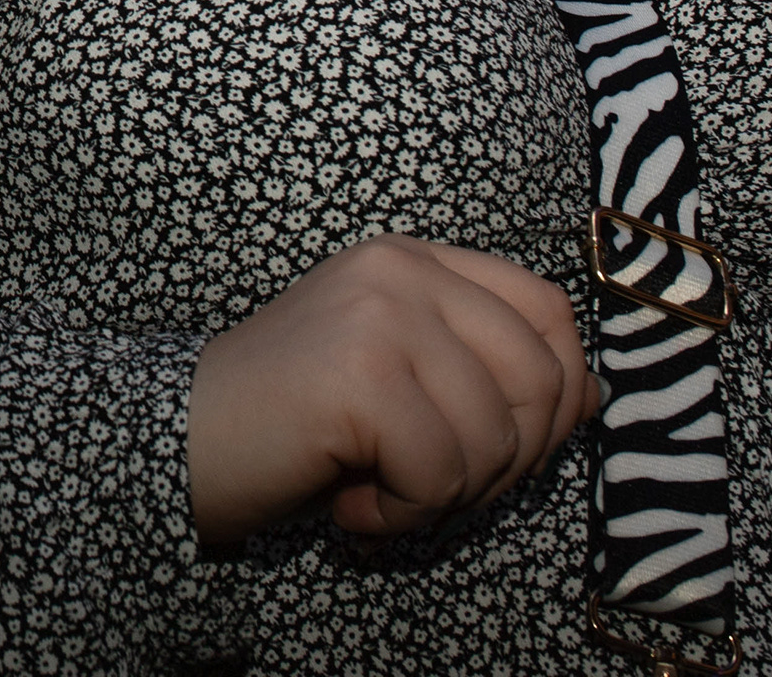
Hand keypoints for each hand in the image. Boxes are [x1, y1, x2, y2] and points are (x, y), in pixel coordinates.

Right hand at [188, 235, 598, 543]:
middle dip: (507, 460)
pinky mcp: (360, 373)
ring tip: (381, 490)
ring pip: (494, 436)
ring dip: (446, 495)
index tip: (507, 446)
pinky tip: (353, 502)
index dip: (558, 392)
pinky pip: (440, 472)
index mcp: (414, 259)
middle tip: (435, 483)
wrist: (182, 439)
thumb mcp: (403, 374)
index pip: (548, 310)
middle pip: (541, 377)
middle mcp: (400, 270)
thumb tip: (589, 396)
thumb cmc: (295, 422)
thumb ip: (484, 368)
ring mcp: (379, 314)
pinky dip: (403, 513)